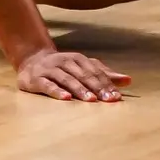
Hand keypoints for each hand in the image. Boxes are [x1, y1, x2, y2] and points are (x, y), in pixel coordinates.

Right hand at [15, 47, 129, 101]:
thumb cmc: (62, 67)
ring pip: (67, 79)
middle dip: (97, 87)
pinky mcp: (37, 79)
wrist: (31, 59)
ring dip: (80, 89)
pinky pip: (48, 85)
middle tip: (108, 99)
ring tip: (91, 100)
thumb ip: (104, 74)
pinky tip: (66, 99)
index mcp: (78, 59)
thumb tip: (128, 80)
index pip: (95, 72)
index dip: (107, 84)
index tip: (117, 97)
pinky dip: (57, 91)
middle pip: (83, 75)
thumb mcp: (83, 68)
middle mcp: (65, 62)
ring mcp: (50, 70)